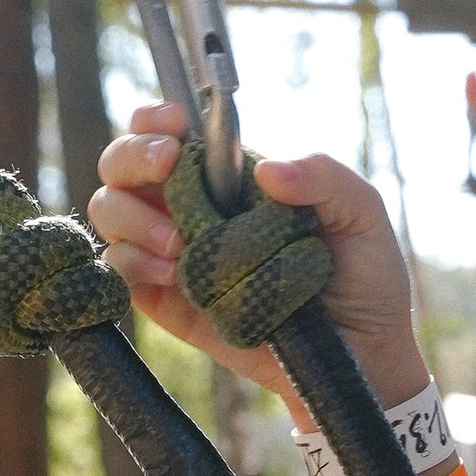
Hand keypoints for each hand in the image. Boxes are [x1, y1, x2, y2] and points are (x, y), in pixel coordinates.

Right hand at [89, 103, 431, 412]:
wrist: (363, 355)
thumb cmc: (365, 276)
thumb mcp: (361, 214)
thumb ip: (324, 176)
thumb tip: (267, 170)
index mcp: (228, 176)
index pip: (167, 131)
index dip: (155, 120)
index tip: (175, 126)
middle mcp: (190, 207)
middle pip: (121, 164)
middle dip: (132, 157)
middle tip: (168, 168)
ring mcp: (173, 254)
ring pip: (110, 213)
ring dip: (132, 217)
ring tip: (179, 244)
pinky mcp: (167, 301)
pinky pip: (119, 271)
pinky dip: (132, 264)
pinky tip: (173, 274)